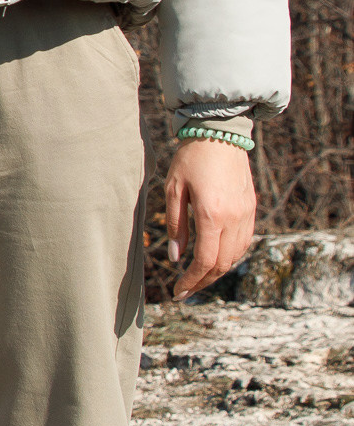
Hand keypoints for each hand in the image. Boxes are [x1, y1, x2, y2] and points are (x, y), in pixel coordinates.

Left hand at [163, 140, 256, 298]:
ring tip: (199, 279)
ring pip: (236, 256)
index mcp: (212, 215)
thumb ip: (176, 225)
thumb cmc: (191, 158)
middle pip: (222, 264)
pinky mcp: (251, 208)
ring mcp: (246, 214)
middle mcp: (233, 218)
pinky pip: (244, 241)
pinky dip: (230, 256)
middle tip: (185, 291)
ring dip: (217, 272)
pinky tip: (216, 260)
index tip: (178, 291)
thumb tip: (176, 257)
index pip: (205, 261)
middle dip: (203, 282)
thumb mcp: (173, 190)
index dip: (191, 281)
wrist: (220, 133)